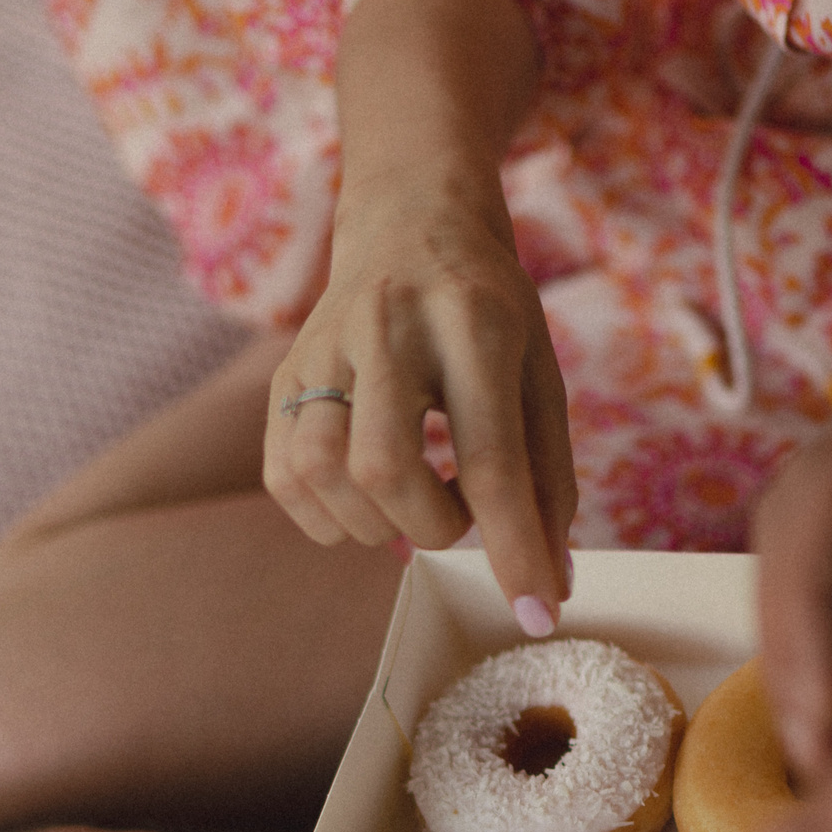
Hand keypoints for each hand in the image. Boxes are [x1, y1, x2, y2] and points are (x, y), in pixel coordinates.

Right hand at [259, 0, 574, 633]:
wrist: (410, 217)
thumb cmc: (488, 312)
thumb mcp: (539, 376)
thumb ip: (549, 482)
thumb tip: (548, 588)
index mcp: (474, 323)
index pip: (492, 457)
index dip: (515, 548)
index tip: (536, 614)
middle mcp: (388, 326)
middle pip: (385, 467)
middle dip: (432, 526)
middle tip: (457, 518)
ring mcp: (322, 347)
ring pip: (322, 472)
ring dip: (376, 524)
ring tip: (413, 504)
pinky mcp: (282, 373)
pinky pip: (285, 477)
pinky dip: (328, 516)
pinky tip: (366, 497)